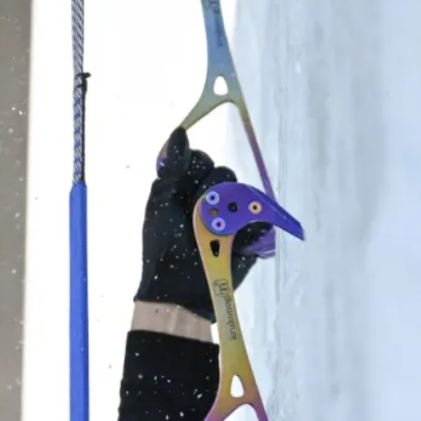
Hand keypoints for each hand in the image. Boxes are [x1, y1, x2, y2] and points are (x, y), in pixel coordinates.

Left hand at [136, 128, 267, 322]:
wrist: (180, 289)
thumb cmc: (164, 247)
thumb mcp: (161, 202)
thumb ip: (173, 167)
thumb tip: (180, 130)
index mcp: (188, 186)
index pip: (201, 159)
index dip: (194, 170)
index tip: (182, 190)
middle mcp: (213, 197)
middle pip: (223, 173)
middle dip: (208, 195)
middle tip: (194, 219)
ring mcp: (234, 214)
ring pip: (242, 192)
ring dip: (225, 214)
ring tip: (211, 235)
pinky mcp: (251, 233)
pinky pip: (260, 217)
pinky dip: (247, 228)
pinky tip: (230, 243)